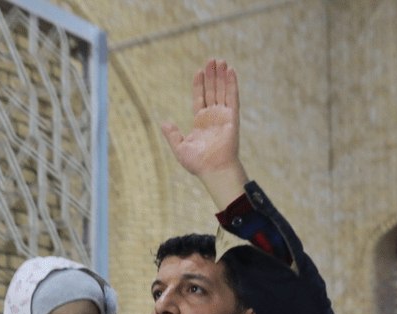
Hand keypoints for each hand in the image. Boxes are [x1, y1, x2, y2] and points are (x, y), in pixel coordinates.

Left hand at [161, 58, 248, 208]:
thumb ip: (172, 134)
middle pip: (213, 91)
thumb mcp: (180, 148)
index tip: (199, 71)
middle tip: (212, 59)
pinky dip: (232, 84)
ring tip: (221, 61)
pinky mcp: (232, 117)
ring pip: (222, 91)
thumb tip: (163, 123)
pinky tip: (230, 71)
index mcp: (201, 122)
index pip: (200, 98)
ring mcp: (223, 116)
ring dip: (222, 76)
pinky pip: (232, 97)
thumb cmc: (198, 163)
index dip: (200, 85)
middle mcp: (213, 117)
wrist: (213, 170)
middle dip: (212, 76)